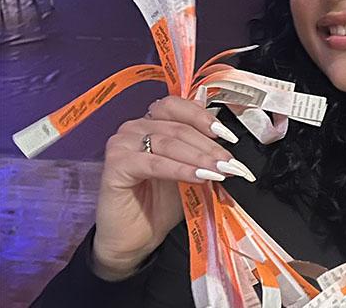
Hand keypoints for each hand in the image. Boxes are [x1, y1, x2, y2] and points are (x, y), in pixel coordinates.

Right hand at [91, 96, 250, 279]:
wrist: (136, 238)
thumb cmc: (161, 204)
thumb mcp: (190, 173)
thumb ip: (204, 155)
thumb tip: (229, 146)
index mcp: (152, 123)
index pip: (179, 107)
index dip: (206, 119)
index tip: (229, 137)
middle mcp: (135, 128)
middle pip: (179, 128)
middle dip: (210, 147)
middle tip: (230, 163)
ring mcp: (122, 144)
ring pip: (169, 143)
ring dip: (199, 158)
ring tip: (220, 171)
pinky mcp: (115, 164)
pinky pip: (155, 163)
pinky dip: (181, 169)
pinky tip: (199, 177)